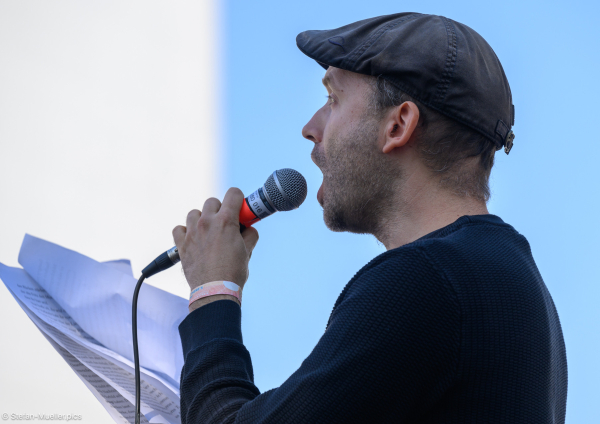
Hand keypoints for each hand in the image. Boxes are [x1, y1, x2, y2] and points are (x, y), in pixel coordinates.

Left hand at [172, 188, 258, 303]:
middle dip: (220, 209)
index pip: (233, 194)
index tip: (240, 209)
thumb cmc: (233, 272)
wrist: (214, 290)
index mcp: (226, 220)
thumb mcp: (248, 251)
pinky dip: (185, 231)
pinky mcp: (181, 244)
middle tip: (226, 224)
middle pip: (212, 201)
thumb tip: (249, 229)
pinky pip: (179, 228)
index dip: (239, 199)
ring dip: (202, 219)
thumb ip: (250, 235)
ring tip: (208, 232)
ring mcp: (192, 232)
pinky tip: (193, 239)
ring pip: (194, 213)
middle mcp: (207, 222)